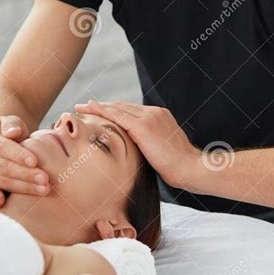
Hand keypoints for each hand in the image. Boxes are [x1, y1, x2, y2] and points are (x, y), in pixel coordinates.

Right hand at [0, 115, 49, 206]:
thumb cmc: (8, 130)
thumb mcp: (11, 122)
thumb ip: (13, 125)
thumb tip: (13, 132)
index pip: (3, 147)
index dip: (19, 155)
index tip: (35, 161)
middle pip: (4, 167)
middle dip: (26, 175)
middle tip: (45, 179)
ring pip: (2, 181)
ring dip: (23, 187)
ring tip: (43, 189)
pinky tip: (3, 203)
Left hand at [74, 100, 199, 187]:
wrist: (191, 168)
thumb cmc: (179, 167)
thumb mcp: (163, 151)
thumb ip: (150, 146)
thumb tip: (139, 154)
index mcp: (159, 116)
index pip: (131, 110)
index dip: (113, 110)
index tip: (99, 111)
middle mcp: (153, 112)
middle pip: (122, 106)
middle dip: (102, 106)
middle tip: (84, 107)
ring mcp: (149, 117)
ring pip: (117, 108)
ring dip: (97, 107)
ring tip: (81, 107)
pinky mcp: (143, 126)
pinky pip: (118, 116)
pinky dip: (102, 110)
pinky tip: (90, 109)